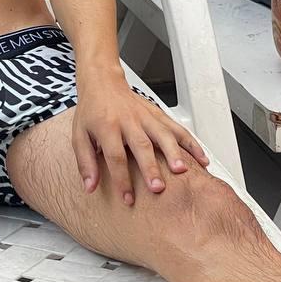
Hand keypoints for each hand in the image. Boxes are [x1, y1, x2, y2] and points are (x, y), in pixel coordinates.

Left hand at [72, 73, 209, 205]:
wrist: (102, 83)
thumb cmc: (91, 111)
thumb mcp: (79, 135)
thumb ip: (85, 162)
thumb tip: (90, 187)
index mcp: (106, 126)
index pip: (115, 156)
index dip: (122, 179)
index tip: (128, 198)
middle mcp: (128, 120)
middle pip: (141, 145)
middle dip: (150, 167)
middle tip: (157, 188)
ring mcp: (145, 116)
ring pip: (163, 133)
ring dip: (173, 152)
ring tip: (182, 171)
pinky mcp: (158, 113)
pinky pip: (177, 127)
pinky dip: (191, 142)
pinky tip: (201, 158)